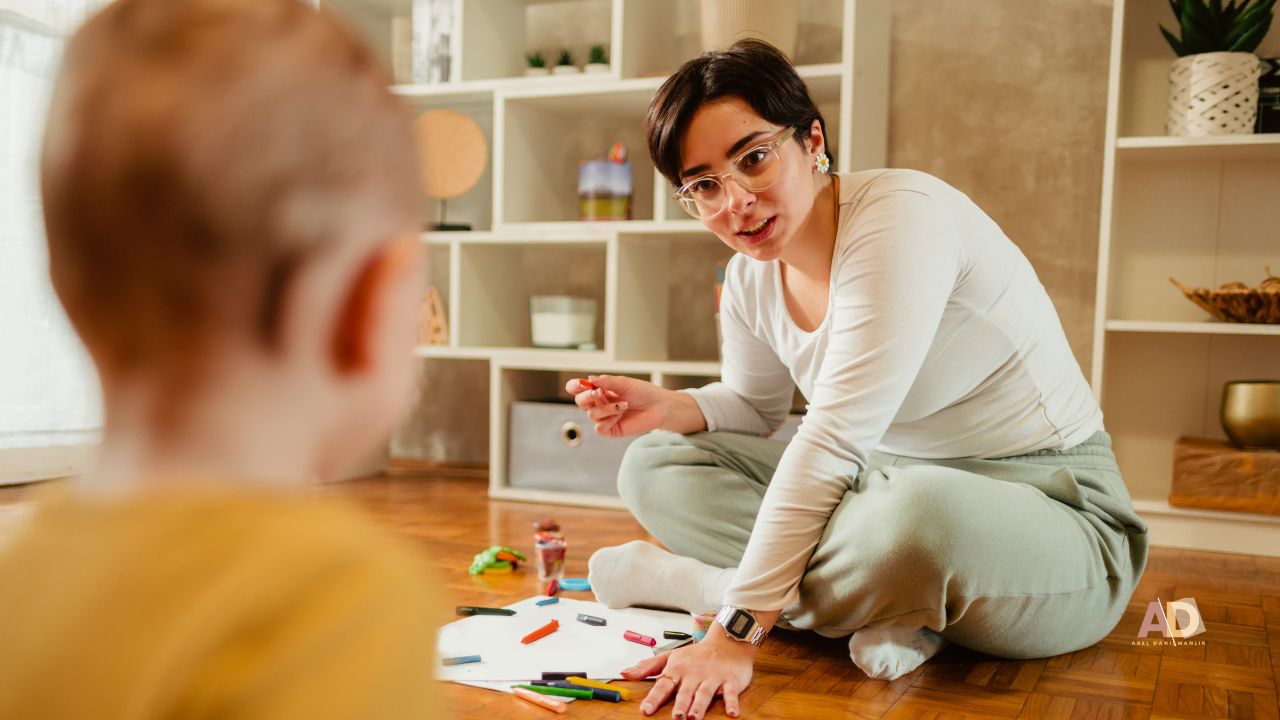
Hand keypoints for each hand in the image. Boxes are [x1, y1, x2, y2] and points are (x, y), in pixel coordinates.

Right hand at [565, 375, 667, 436]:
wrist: (659, 407)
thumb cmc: (643, 392)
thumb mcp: (623, 383)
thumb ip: (606, 382)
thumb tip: (589, 379)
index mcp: (600, 390)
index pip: (578, 388)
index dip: (575, 386)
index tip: (581, 383)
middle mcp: (599, 403)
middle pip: (580, 402)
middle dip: (588, 397)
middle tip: (600, 392)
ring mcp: (604, 417)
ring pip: (591, 414)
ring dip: (606, 409)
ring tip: (624, 405)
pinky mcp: (610, 430)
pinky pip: (599, 428)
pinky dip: (609, 420)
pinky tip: (620, 416)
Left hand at [619, 631, 754, 718]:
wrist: (726, 642)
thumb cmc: (696, 655)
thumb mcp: (670, 657)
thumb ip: (648, 667)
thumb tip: (625, 673)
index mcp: (678, 670)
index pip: (663, 685)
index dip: (654, 698)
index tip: (646, 710)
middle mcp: (694, 675)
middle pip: (685, 692)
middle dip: (680, 704)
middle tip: (676, 717)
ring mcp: (713, 678)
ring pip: (705, 693)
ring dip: (699, 705)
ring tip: (694, 717)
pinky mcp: (730, 681)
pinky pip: (731, 693)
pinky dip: (731, 702)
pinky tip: (731, 713)